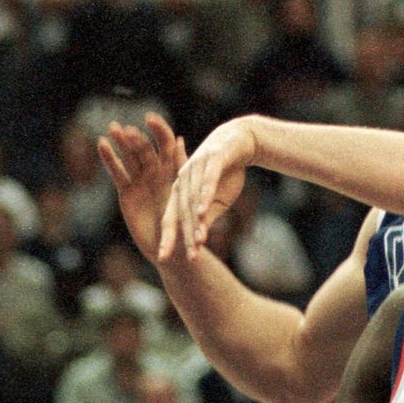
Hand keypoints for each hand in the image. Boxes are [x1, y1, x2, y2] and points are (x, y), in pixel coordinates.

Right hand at [98, 114, 186, 261]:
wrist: (172, 247)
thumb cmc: (186, 224)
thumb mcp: (186, 193)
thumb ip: (181, 167)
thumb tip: (181, 141)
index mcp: (174, 169)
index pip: (165, 144)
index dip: (159, 130)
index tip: (150, 118)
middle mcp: (156, 171)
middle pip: (145, 149)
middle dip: (136, 137)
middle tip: (126, 127)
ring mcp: (140, 179)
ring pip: (130, 157)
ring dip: (121, 142)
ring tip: (112, 128)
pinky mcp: (127, 191)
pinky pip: (118, 172)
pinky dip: (110, 158)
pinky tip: (102, 144)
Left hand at [158, 118, 257, 260]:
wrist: (240, 142)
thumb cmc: (225, 173)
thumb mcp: (216, 200)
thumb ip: (205, 217)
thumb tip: (199, 240)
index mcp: (180, 191)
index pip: (171, 218)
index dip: (167, 239)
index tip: (163, 260)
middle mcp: (183, 180)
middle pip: (181, 212)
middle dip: (185, 237)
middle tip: (189, 258)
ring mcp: (196, 168)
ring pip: (192, 199)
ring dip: (195, 221)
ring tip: (197, 241)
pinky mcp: (212, 159)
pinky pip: (207, 180)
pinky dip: (204, 196)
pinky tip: (203, 210)